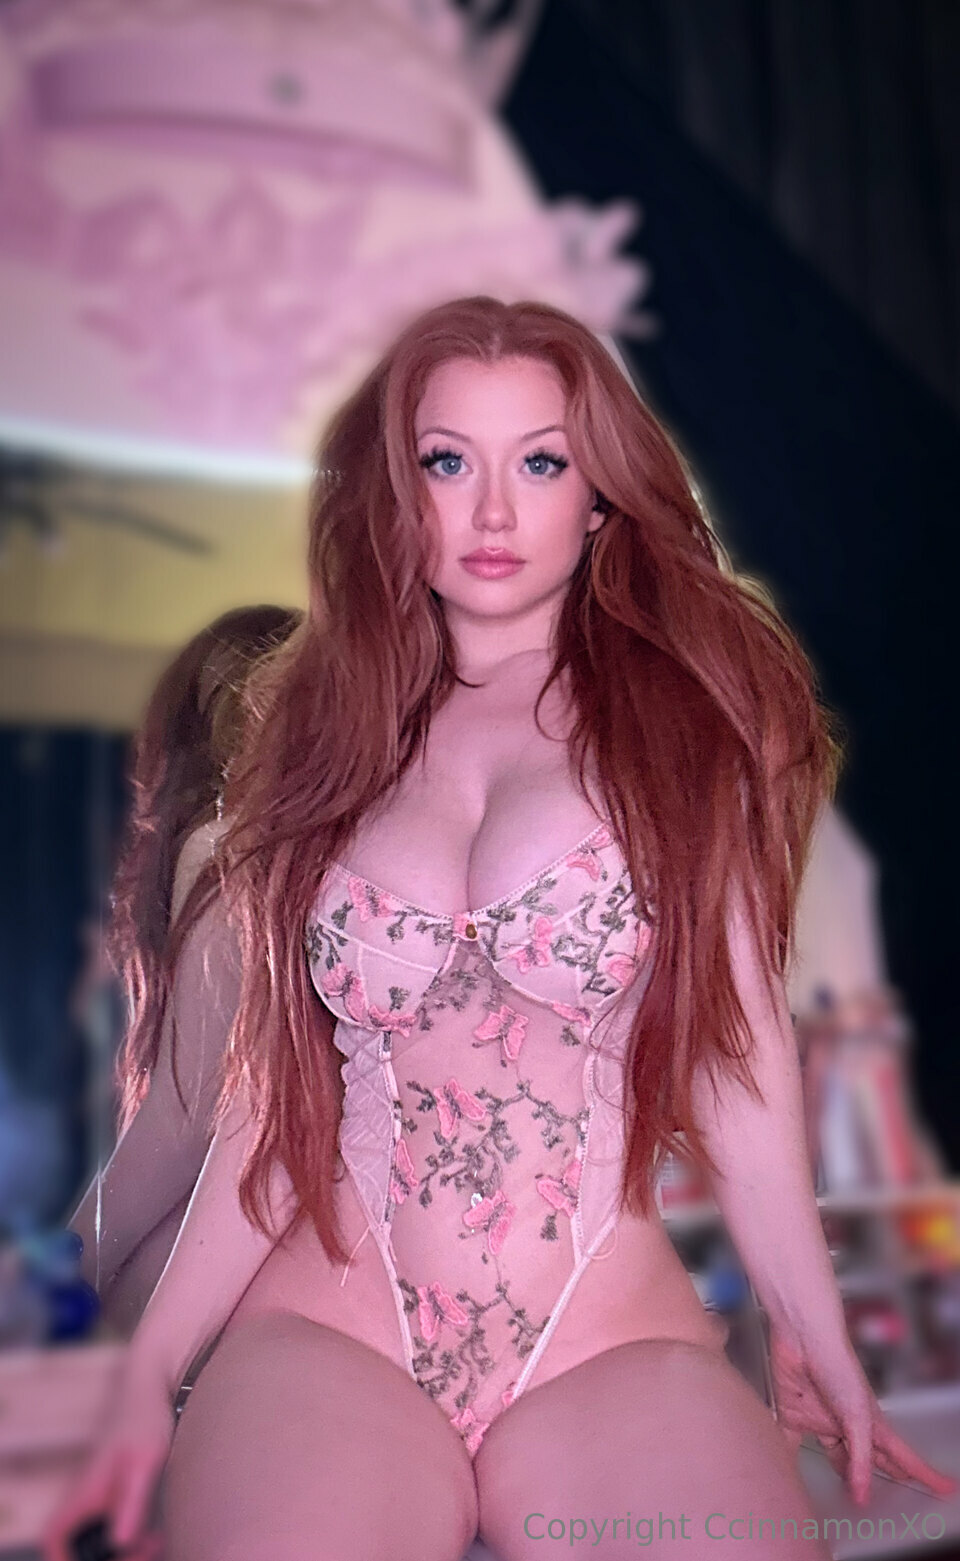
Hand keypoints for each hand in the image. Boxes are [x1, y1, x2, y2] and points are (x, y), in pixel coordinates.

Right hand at [42, 1361, 173, 1560]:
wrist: (152, 1387)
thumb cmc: (145, 1420)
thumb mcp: (143, 1464)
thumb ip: (131, 1503)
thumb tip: (119, 1542)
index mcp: (84, 1493)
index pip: (54, 1538)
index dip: (63, 1559)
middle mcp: (87, 1498)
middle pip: (79, 1548)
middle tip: (146, 1554)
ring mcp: (101, 1496)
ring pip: (99, 1541)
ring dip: (123, 1552)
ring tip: (155, 1546)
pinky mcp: (117, 1492)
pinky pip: (115, 1528)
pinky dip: (131, 1540)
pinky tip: (155, 1536)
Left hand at [769, 1324, 957, 1507]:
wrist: (802, 1338)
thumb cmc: (837, 1365)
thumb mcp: (856, 1419)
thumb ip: (859, 1459)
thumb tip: (863, 1496)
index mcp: (871, 1426)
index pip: (900, 1456)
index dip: (921, 1472)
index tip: (943, 1486)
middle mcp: (848, 1425)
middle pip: (867, 1458)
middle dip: (879, 1474)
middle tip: (889, 1493)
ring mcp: (821, 1420)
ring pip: (834, 1454)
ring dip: (839, 1471)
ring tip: (848, 1490)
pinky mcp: (794, 1414)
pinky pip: (791, 1441)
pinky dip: (789, 1455)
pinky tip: (788, 1468)